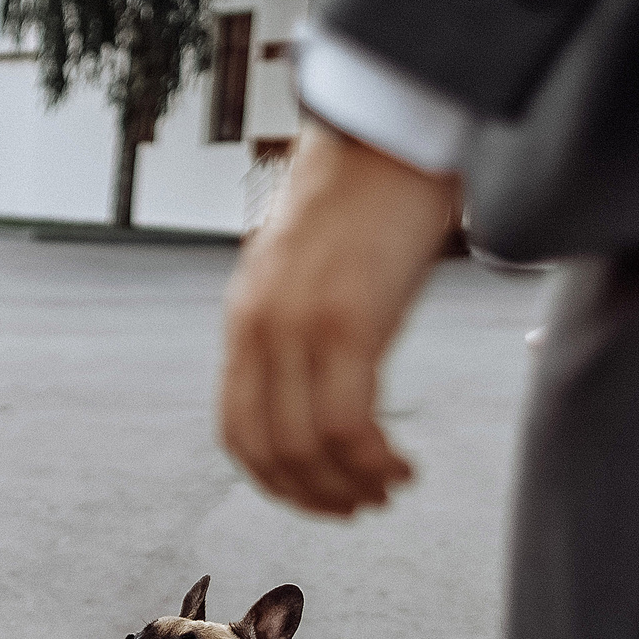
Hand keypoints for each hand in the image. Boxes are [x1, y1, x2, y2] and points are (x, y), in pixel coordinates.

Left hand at [219, 121, 461, 515]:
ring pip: (307, 447)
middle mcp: (259, 327)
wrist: (392, 132)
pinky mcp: (347, 321)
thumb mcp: (313, 272)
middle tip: (359, 507)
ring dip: (349, 486)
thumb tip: (318, 386)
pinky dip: (373, 461)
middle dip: (314, 497)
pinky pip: (347, 424)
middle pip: (268, 449)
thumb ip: (300, 327)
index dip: (274, 481)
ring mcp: (299, 325)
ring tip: (387, 489)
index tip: (316, 498)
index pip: (237, 429)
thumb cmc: (368, 198)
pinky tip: (401, 465)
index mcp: (245, 319)